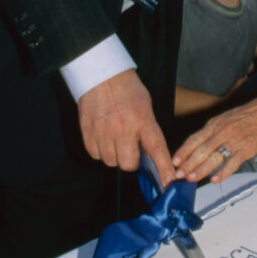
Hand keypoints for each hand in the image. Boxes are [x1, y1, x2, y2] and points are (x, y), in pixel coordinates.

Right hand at [78, 69, 174, 185]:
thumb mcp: (146, 105)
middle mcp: (123, 128)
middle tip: (131, 147)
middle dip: (132, 160)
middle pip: (129, 164)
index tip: (168, 184)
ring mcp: (103, 131)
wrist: (101, 73)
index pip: (156, 150)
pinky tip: (103, 136)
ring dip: (115, 155)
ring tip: (115, 138)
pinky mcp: (88, 132)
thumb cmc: (126, 88)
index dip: (164, 169)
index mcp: (142, 119)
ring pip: (111, 162)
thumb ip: (148, 129)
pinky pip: (95, 155)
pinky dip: (100, 150)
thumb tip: (151, 154)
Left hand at [172, 70, 256, 183]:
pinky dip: (223, 172)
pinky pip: (232, 163)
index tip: (174, 161)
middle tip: (178, 175)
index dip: (183, 151)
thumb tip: (199, 146)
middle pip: (201, 150)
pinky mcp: (246, 149)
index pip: (194, 139)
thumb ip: (212, 132)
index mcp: (215, 124)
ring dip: (201, 169)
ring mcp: (234, 141)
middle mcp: (221, 132)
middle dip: (188, 164)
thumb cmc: (247, 115)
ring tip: (191, 179)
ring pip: (214, 157)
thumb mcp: (225, 119)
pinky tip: (215, 179)